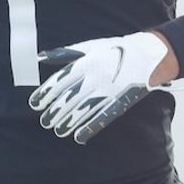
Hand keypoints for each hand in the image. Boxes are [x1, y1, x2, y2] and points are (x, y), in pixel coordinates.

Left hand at [27, 32, 168, 143]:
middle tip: (44, 122)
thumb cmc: (114, 49)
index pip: (61, 81)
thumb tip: (41, 56)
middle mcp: (96, 77)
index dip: (47, 93)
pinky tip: (79, 137)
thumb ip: (64, 53)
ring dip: (69, 121)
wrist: (149, 54)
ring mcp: (108, 90)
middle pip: (70, 97)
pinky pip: (103, 116)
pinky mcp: (120, 101)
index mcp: (87, 63)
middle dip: (55, 111)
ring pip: (84, 109)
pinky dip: (90, 127)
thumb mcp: (89, 46)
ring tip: (57, 130)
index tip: (35, 104)